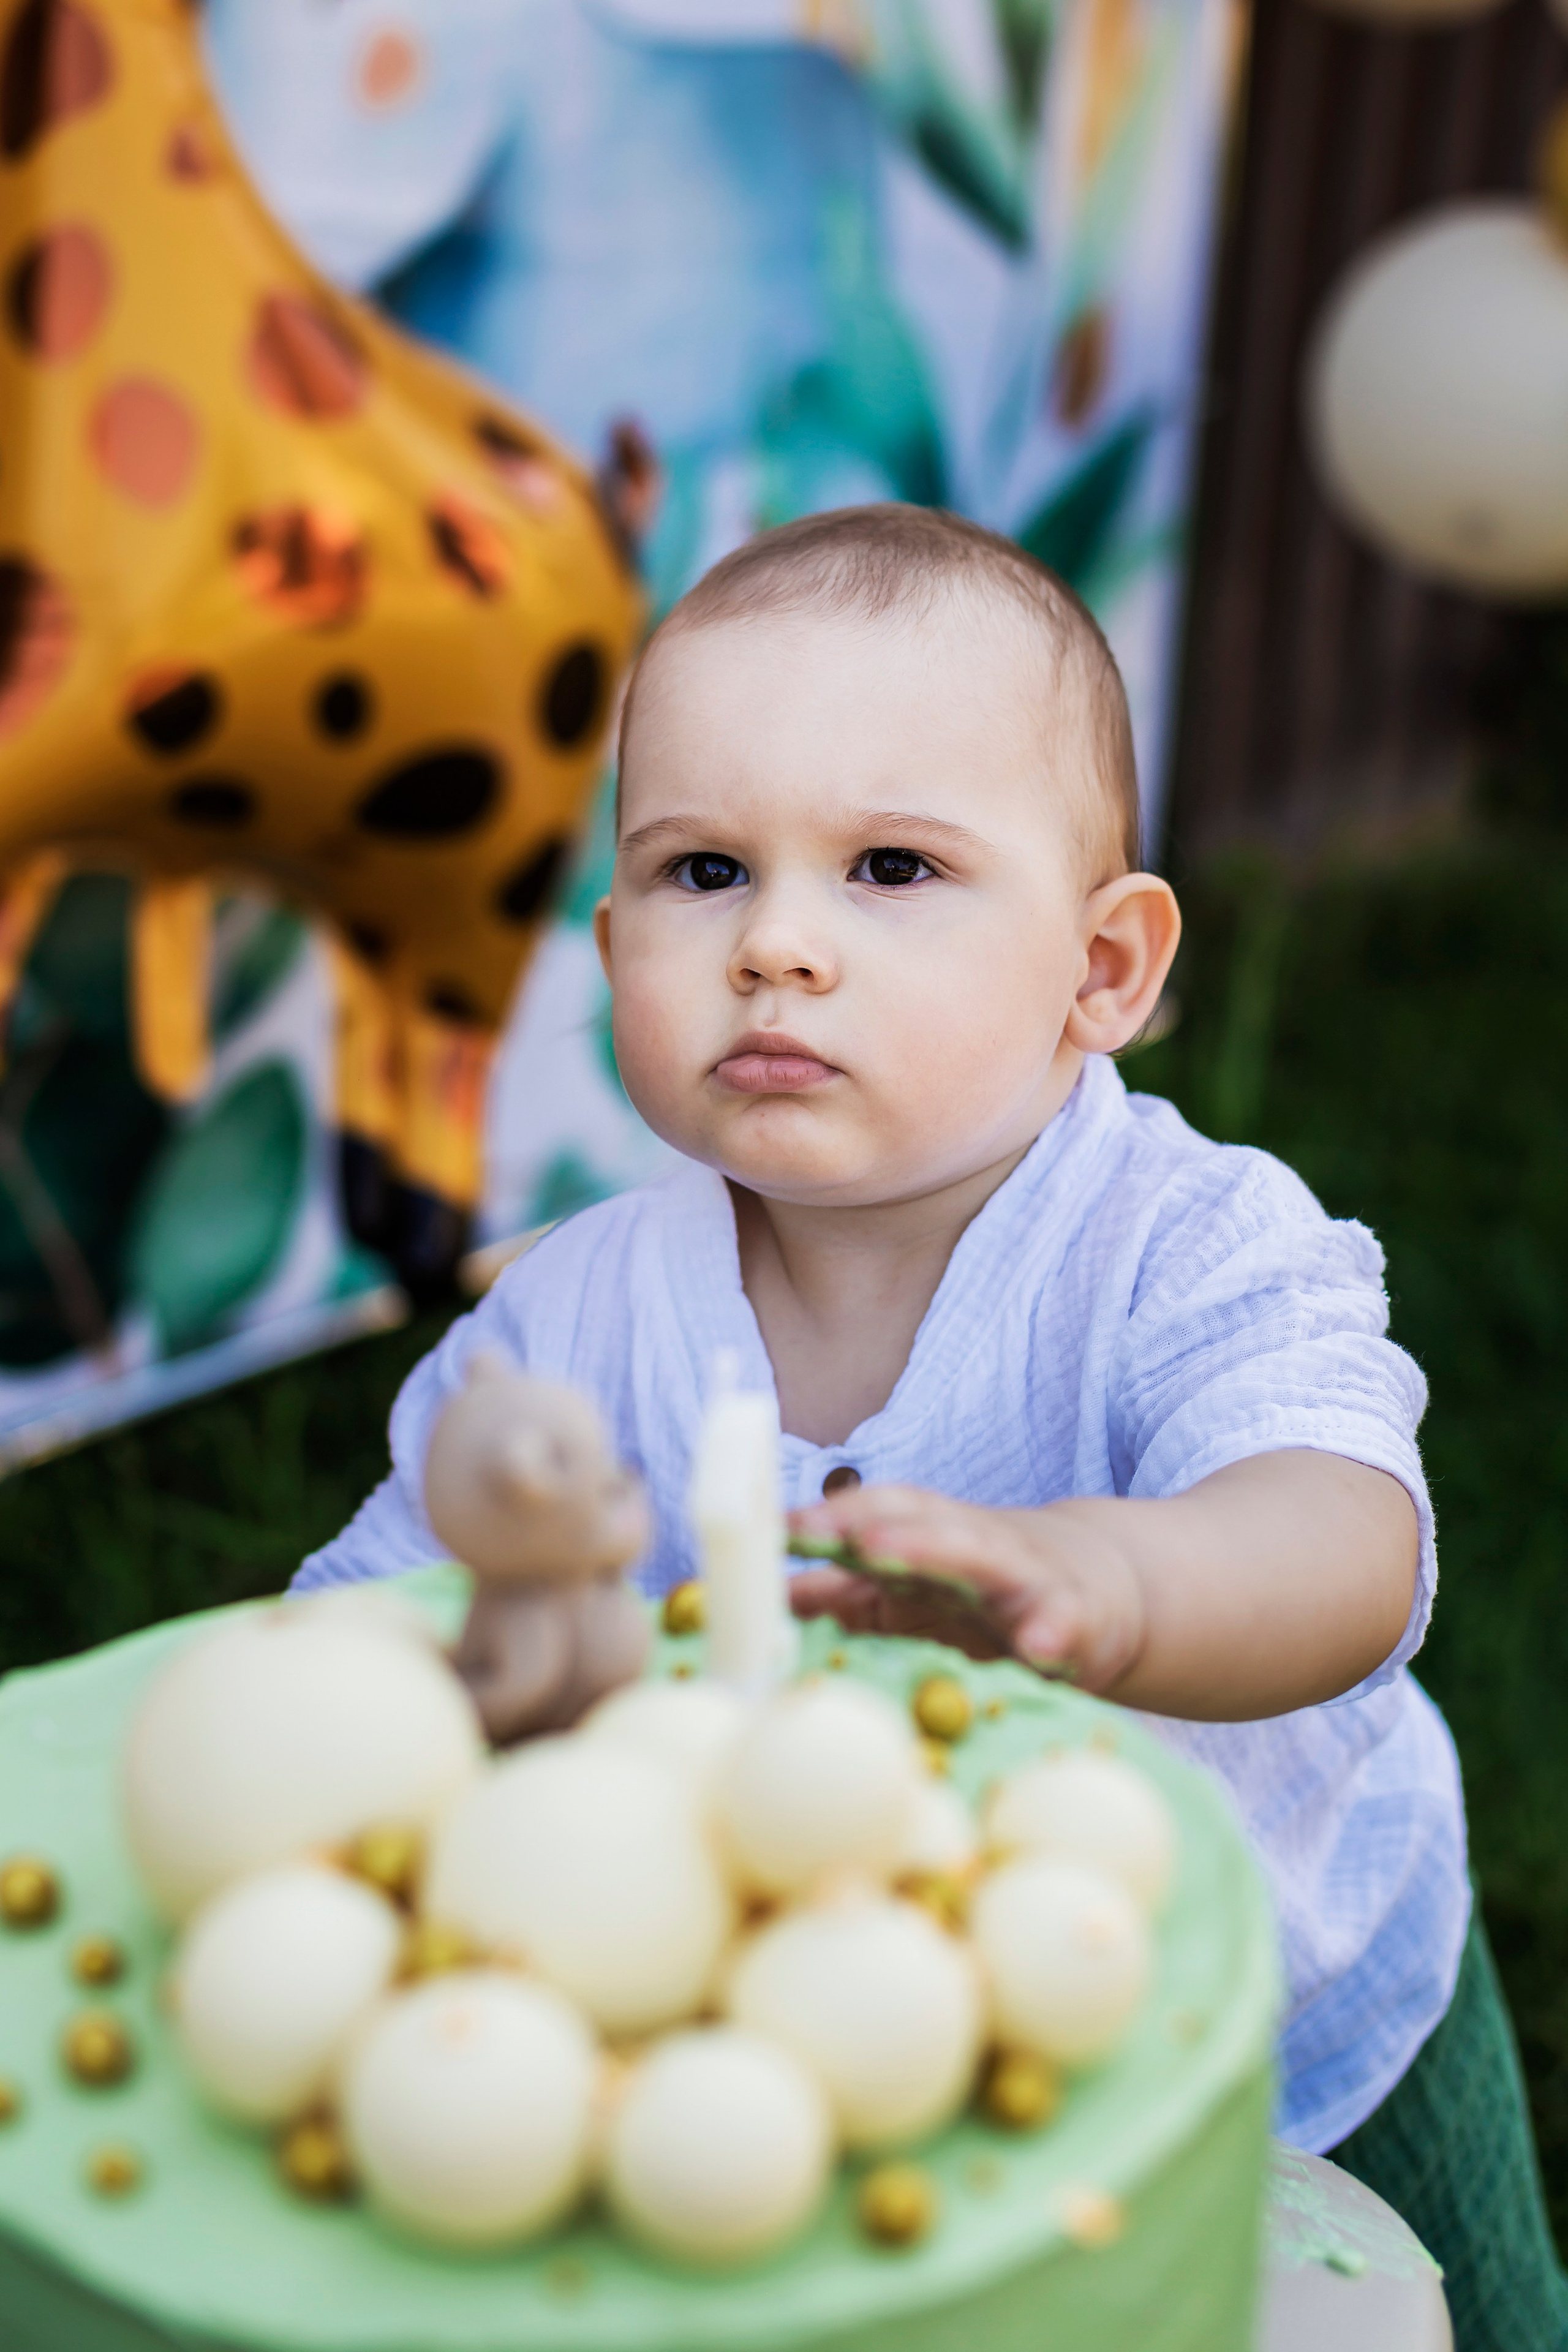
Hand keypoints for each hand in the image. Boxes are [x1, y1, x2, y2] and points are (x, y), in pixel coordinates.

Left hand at [788, 1483, 1147, 1693]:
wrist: (1099, 1588)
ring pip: (982, 1554)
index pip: (878, 1513)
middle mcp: (975, 1544)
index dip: (829, 1519)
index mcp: (933, 1535)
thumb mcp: (917, 1587)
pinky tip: (1037, 1648)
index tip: (778, 1529)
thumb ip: (851, 1592)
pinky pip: (1062, 1624)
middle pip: (922, 1522)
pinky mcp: (1075, 1619)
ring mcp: (1026, 1578)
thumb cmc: (985, 1589)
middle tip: (822, 1532)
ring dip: (934, 1549)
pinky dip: (1050, 1632)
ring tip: (883, 1551)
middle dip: (871, 1524)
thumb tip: (776, 1595)